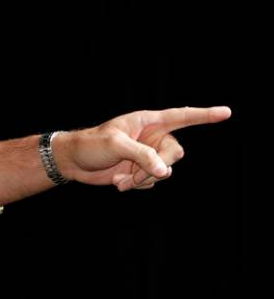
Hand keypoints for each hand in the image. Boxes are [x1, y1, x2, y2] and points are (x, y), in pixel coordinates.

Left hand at [55, 106, 231, 190]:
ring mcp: (148, 156)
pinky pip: (152, 182)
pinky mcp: (141, 171)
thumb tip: (164, 172)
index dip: (205, 115)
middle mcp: (153, 137)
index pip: (182, 116)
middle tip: (138, 175)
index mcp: (148, 121)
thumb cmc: (91, 145)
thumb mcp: (116, 145)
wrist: (73, 162)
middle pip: (175, 153)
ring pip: (164, 171)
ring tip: (121, 180)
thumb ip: (142, 156)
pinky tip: (119, 183)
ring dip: (144, 180)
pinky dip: (138, 186)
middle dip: (159, 167)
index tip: (226, 112)